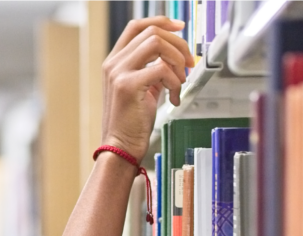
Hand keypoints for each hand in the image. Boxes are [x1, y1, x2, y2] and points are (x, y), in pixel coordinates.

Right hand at [101, 17, 196, 160]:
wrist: (121, 147)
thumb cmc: (132, 123)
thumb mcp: (144, 88)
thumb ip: (153, 69)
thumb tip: (175, 56)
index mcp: (115, 62)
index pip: (137, 27)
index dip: (161, 22)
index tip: (180, 27)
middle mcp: (113, 64)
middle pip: (152, 32)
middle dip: (178, 44)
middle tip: (189, 62)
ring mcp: (118, 73)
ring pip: (157, 43)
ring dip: (177, 59)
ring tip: (181, 80)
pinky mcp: (127, 86)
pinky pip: (161, 69)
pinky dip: (174, 81)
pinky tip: (174, 95)